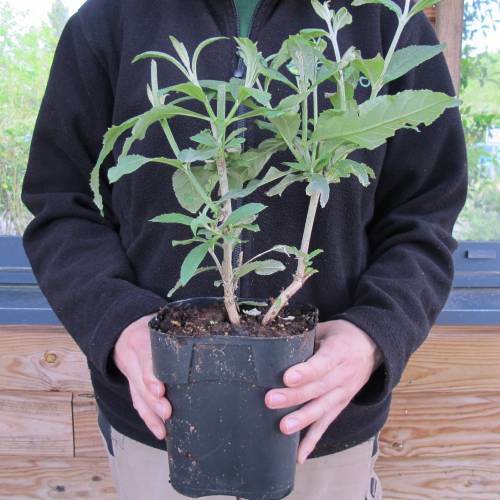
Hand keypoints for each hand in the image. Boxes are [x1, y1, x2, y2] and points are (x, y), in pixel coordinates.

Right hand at [113, 312, 171, 439]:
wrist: (123, 328)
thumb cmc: (151, 326)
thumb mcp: (160, 322)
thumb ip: (176, 331)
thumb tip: (209, 335)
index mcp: (141, 338)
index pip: (146, 358)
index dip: (151, 375)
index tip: (160, 389)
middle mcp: (132, 358)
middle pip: (141, 383)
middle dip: (154, 401)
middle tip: (167, 412)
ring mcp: (129, 373)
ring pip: (138, 396)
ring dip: (151, 414)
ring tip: (164, 429)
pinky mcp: (130, 384)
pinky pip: (137, 403)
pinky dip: (147, 418)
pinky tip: (159, 430)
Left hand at [264, 319, 381, 463]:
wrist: (373, 347)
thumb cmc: (343, 335)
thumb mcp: (327, 328)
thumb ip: (306, 335)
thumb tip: (276, 339)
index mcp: (339, 352)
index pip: (322, 364)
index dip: (305, 371)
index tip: (287, 377)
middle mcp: (343, 375)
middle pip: (318, 388)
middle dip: (294, 397)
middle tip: (271, 400)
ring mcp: (343, 393)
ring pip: (322, 408)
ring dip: (302, 420)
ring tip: (283, 428)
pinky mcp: (341, 405)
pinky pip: (327, 424)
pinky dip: (313, 440)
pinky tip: (299, 455)